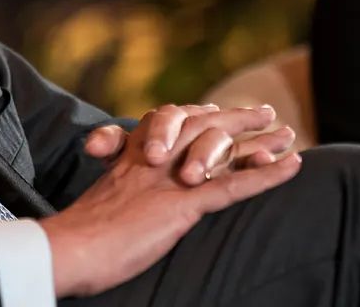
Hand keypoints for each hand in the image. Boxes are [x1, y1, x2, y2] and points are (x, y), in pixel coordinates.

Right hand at [43, 106, 301, 297]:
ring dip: (260, 140)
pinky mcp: (181, 205)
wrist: (67, 248)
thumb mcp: (101, 203)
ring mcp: (166, 180)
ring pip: (219, 148)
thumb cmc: (76, 238)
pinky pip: (232, 186)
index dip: (199, 117)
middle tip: (266, 111)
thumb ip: (122, 191)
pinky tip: (292, 165)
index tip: (219, 110)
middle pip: (199, 124)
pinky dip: (266, 175)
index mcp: (129, 158)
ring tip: (290, 135)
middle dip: (235, 117)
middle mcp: (149, 159)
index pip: (170, 125)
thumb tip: (130, 203)